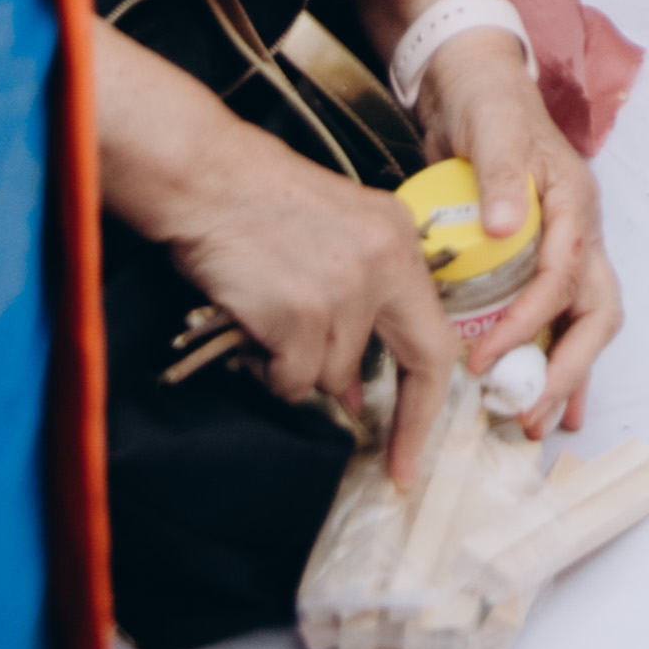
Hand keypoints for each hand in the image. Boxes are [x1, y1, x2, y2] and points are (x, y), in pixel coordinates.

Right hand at [148, 98, 465, 482]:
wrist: (210, 180)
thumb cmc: (264, 209)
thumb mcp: (336, 242)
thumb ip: (359, 307)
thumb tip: (353, 392)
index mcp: (399, 238)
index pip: (437, 329)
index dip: (431, 397)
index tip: (418, 450)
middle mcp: (385, 260)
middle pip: (421, 359)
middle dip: (411, 424)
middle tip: (397, 468)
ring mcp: (345, 287)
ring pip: (332, 375)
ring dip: (297, 367)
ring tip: (271, 323)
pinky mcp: (300, 311)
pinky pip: (290, 378)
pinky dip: (267, 368)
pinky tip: (255, 325)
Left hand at [399, 15, 619, 436]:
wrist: (470, 84)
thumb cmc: (486, 102)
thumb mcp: (491, 127)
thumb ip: (499, 173)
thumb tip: (506, 224)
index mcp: (574, 201)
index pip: (563, 276)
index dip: (528, 324)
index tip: (483, 363)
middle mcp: (578, 230)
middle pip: (596, 310)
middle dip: (570, 369)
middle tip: (532, 415)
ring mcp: (560, 246)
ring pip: (584, 322)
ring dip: (567, 375)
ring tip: (540, 423)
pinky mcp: (534, 259)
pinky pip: (556, 319)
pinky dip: (551, 360)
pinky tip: (540, 396)